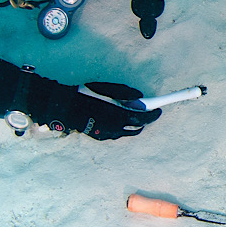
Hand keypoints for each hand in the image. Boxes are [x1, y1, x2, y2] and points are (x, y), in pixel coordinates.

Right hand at [39, 81, 161, 139]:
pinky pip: (114, 134)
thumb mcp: (108, 89)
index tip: (159, 111)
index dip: (153, 115)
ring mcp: (106, 135)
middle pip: (136, 128)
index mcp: (118, 116)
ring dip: (131, 125)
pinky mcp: (99, 137)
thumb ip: (126, 93)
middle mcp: (114, 128)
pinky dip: (119, 128)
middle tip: (146, 113)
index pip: (143, 119)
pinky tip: (116, 121)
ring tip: (130, 116)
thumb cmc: (87, 94)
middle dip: (143, 121)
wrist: (66, 107)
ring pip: (125, 133)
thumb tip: (140, 97)